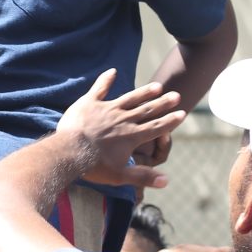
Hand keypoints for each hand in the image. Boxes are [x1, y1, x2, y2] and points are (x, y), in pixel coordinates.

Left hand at [57, 70, 185, 188]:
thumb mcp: (120, 176)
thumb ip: (144, 177)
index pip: (156, 127)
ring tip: (157, 86)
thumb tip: (166, 181)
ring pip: (130, 98)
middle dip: (163, 103)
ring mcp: (107, 109)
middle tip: (176, 95)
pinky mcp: (89, 103)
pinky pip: (99, 88)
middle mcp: (123, 120)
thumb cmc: (93, 167)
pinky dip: (106, 80)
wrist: (68, 153)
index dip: (170, 121)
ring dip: (144, 92)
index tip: (182, 113)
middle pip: (147, 110)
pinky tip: (112, 71)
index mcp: (131, 136)